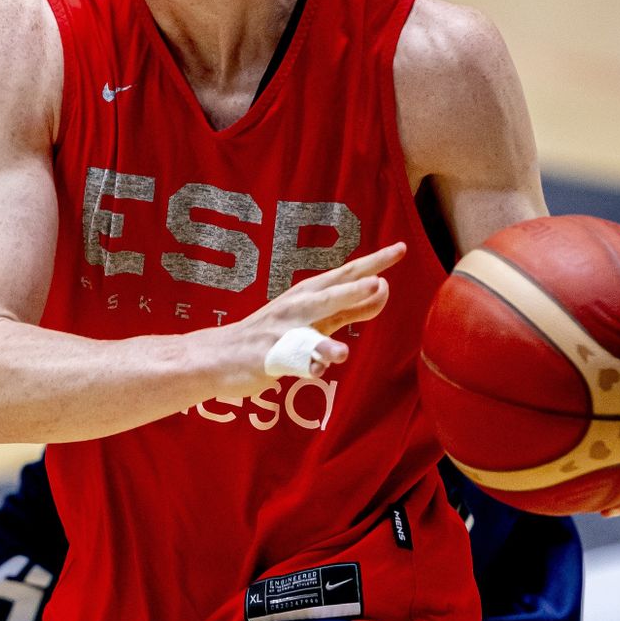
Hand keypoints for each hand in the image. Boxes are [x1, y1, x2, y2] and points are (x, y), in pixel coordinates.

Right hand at [210, 243, 405, 399]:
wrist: (218, 354)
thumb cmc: (272, 334)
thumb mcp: (313, 317)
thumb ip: (349, 308)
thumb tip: (383, 291)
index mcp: (310, 294)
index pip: (347, 273)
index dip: (374, 263)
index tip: (401, 248)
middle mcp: (297, 308)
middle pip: (330, 295)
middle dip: (353, 289)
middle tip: (379, 279)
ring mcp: (282, 333)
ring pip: (308, 334)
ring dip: (324, 343)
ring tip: (342, 351)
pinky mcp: (269, 358)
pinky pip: (291, 364)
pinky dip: (305, 368)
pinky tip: (317, 372)